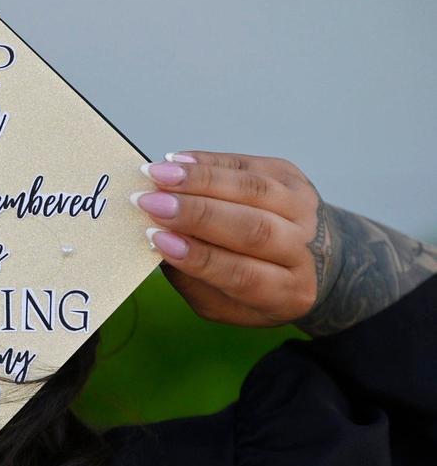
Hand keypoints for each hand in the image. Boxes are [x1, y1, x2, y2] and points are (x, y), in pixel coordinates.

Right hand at [133, 151, 323, 327]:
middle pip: (252, 228)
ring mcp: (303, 207)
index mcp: (288, 292)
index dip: (197, 256)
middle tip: (151, 203)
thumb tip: (158, 240)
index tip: (156, 238)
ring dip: (199, 180)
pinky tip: (176, 161)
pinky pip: (246, 164)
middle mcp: (306, 248)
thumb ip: (193, 279)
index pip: (243, 273)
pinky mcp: (291, 176)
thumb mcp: (224, 304)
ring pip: (252, 189)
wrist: (314, 258)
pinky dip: (208, 162)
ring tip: (158, 174)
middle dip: (195, 213)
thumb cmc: (256, 286)